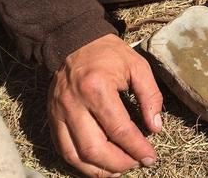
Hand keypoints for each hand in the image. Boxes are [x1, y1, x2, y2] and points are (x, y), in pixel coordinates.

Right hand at [48, 34, 162, 176]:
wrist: (75, 42)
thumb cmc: (109, 54)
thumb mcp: (138, 66)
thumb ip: (150, 96)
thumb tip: (155, 127)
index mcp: (97, 88)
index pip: (119, 129)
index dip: (137, 148)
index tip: (150, 157)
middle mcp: (74, 104)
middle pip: (95, 148)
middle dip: (119, 163)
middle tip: (137, 164)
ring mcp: (59, 113)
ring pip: (76, 155)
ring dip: (99, 170)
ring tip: (120, 169)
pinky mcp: (52, 118)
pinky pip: (63, 150)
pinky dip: (81, 163)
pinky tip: (99, 165)